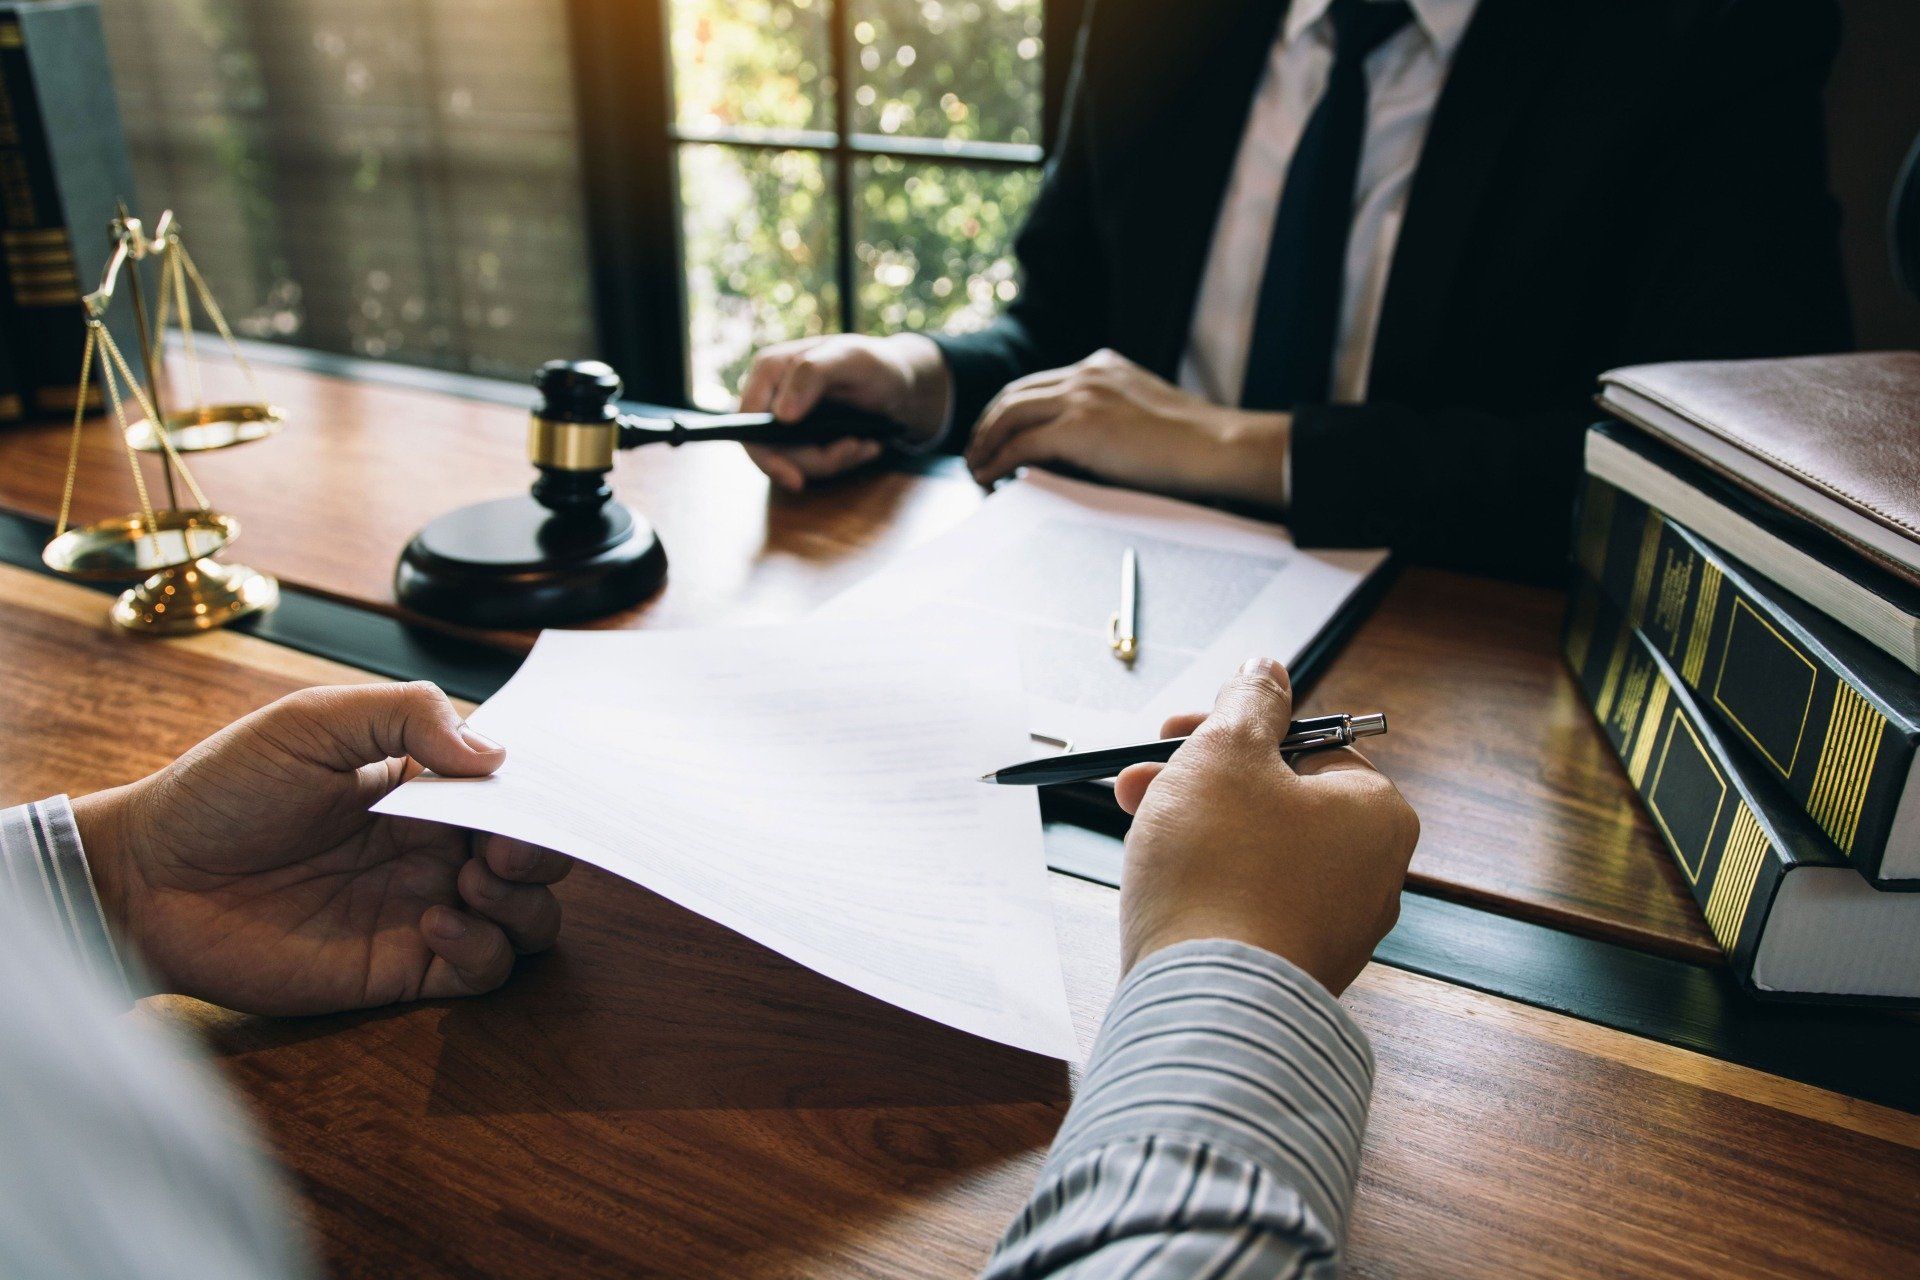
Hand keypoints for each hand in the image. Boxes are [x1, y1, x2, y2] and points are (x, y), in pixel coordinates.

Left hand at [70, 683, 573, 1015]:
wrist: (148, 879)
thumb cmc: (222, 791)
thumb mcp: (312, 722)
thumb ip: (407, 717)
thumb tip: (494, 755)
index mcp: (424, 784)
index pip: (513, 787)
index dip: (539, 791)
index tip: (532, 791)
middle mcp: (435, 847)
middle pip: (538, 856)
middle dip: (544, 850)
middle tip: (506, 845)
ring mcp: (424, 908)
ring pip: (529, 919)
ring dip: (524, 902)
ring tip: (471, 880)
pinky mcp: (402, 969)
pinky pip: (483, 971)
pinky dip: (482, 949)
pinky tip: (436, 923)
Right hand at [738, 332, 952, 490]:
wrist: (897, 381)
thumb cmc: (872, 362)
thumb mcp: (849, 360)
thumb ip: (812, 375)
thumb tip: (781, 416)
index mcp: (770, 369)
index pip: (748, 422)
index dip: (765, 455)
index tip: (796, 478)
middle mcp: (771, 395)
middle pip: (771, 449)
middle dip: (814, 461)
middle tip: (853, 451)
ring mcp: (786, 419)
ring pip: (795, 461)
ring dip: (834, 461)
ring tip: (866, 445)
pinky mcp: (803, 438)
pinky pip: (812, 464)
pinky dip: (841, 460)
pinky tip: (866, 447)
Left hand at [965, 348, 1290, 507]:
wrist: (1217, 448)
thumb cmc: (1192, 447)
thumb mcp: (1144, 416)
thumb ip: (1109, 419)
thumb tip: (1077, 451)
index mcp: (1102, 365)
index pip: (1039, 383)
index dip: (1010, 410)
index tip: (998, 434)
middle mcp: (1087, 373)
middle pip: (1014, 394)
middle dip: (988, 424)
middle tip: (975, 453)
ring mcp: (1082, 395)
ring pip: (1009, 414)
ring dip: (985, 443)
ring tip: (976, 469)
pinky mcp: (1080, 426)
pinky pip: (1021, 443)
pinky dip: (998, 460)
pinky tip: (989, 478)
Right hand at [1111, 658, 1418, 994]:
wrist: (1205, 1006)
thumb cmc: (1221, 869)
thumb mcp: (1225, 753)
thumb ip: (1247, 703)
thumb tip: (1267, 668)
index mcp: (1376, 814)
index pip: (1307, 743)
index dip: (1231, 729)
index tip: (1172, 732)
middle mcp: (1372, 876)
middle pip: (1277, 800)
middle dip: (1199, 781)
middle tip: (1138, 782)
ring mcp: (1333, 931)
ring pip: (1257, 853)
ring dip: (1195, 828)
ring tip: (1137, 828)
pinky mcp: (1291, 973)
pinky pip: (1248, 907)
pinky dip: (1206, 886)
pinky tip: (1163, 887)